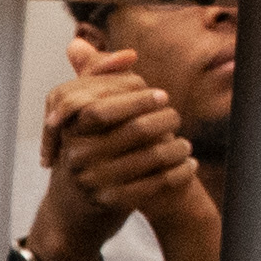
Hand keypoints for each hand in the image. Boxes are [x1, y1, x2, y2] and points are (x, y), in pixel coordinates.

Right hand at [41, 45, 197, 211]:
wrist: (74, 207)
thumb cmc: (90, 149)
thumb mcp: (87, 118)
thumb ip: (104, 80)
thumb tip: (129, 53)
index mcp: (70, 129)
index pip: (102, 106)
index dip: (136, 98)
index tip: (161, 94)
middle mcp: (77, 154)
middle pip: (134, 129)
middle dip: (164, 120)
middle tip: (176, 116)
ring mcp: (93, 180)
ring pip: (150, 157)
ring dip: (177, 147)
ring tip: (185, 142)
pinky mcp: (112, 202)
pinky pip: (157, 183)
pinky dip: (180, 171)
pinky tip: (190, 164)